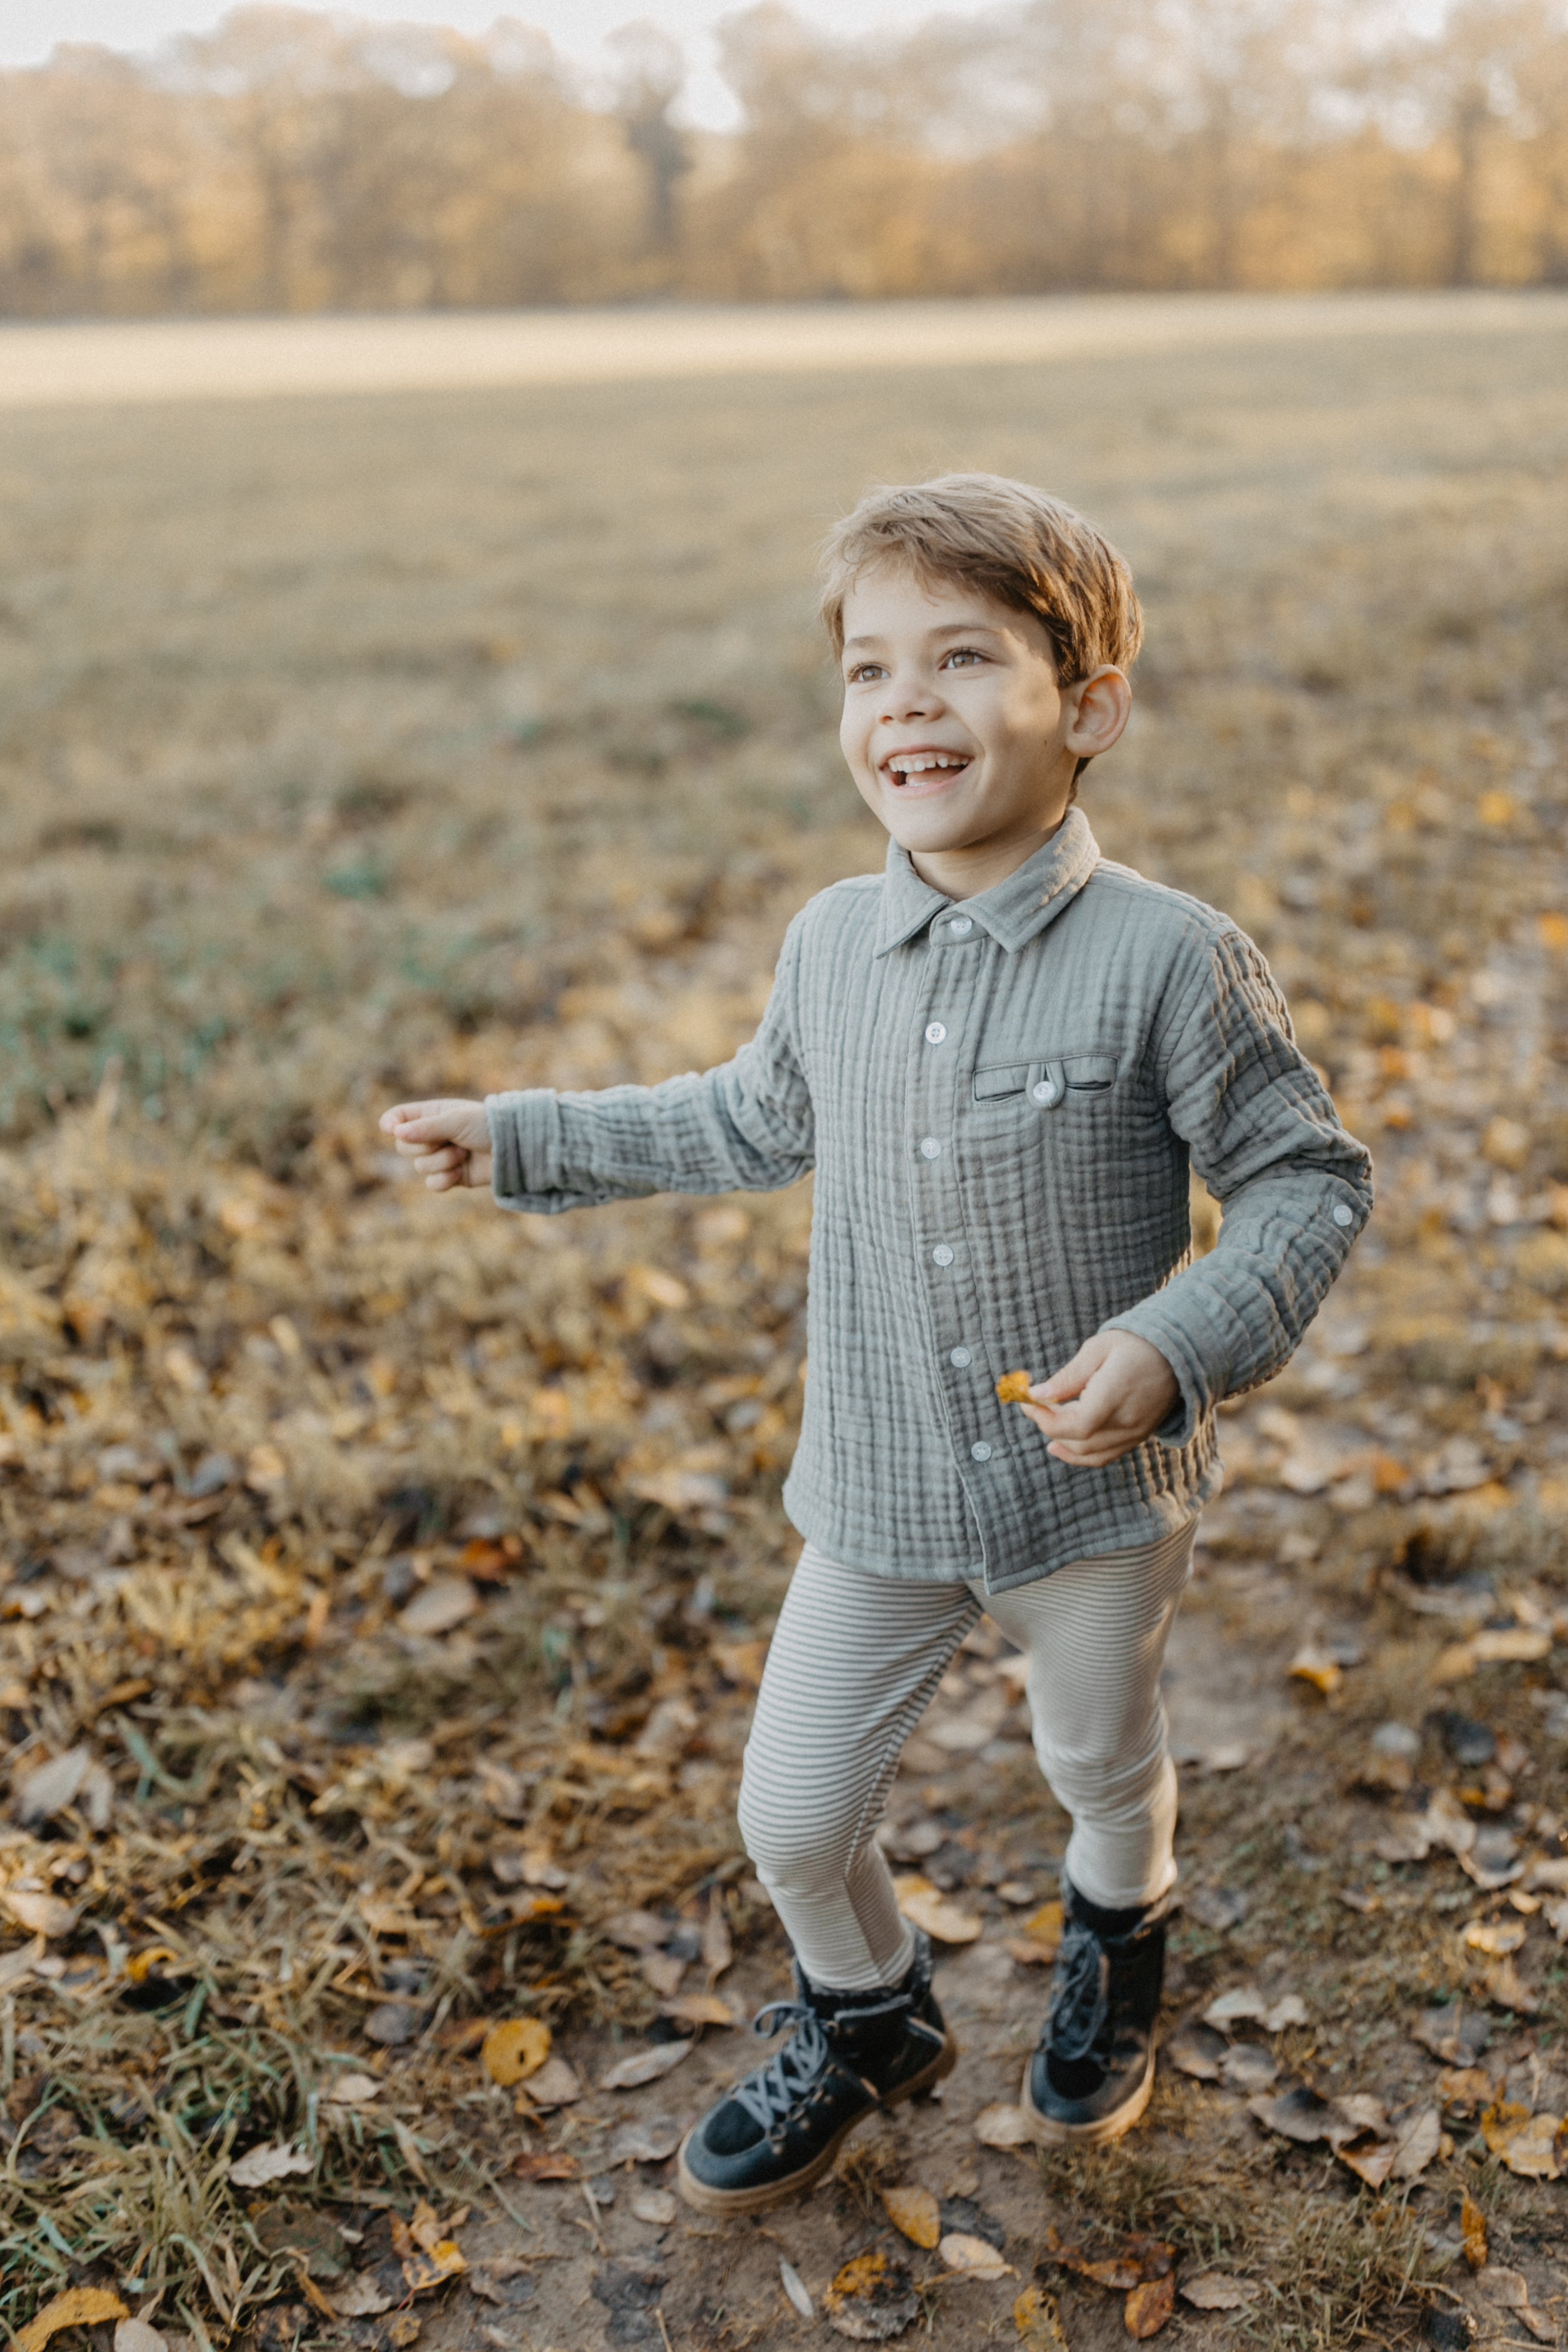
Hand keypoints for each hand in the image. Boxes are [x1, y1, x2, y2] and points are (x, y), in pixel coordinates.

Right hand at [380, 1098, 492, 1191]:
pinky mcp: (451, 1177)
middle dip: (425, 1147)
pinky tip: (460, 1173)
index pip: (399, 1117)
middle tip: (450, 1140)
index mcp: (432, 1114)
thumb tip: (396, 1132)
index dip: (391, 1123)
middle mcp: (432, 1135)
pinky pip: (432, 1184)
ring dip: (442, 1162)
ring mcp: (441, 1157)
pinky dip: (445, 1180)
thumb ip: (426, 1127)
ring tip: (463, 1153)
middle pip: (404, 1147)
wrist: (516, 1148)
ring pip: (419, 1167)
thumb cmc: (488, 1125)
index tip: (391, 1130)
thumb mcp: (456, 1121)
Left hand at [1018, 1331, 1178, 1466]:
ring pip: (1089, 1454)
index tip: (1029, 1402)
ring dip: (1061, 1442)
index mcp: (1116, 1395)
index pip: (1077, 1425)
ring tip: (1044, 1420)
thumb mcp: (1098, 1349)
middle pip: (1078, 1441)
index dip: (1047, 1420)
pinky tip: (1058, 1446)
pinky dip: (1079, 1455)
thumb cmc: (1135, 1345)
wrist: (1179, 1355)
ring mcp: (1135, 1434)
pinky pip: (1104, 1457)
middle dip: (1049, 1426)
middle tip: (1034, 1405)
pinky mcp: (1137, 1438)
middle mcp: (1128, 1421)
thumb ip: (1067, 1376)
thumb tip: (1036, 1394)